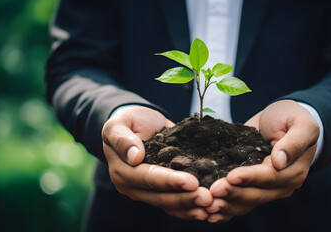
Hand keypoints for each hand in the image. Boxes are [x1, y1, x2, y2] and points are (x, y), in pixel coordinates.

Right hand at [102, 106, 212, 220]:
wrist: (139, 123)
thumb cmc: (128, 121)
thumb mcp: (119, 123)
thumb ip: (122, 138)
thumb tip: (134, 156)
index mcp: (122, 171)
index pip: (147, 178)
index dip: (169, 181)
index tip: (191, 182)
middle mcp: (133, 186)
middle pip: (160, 197)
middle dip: (185, 198)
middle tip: (208, 198)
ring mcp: (147, 192)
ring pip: (169, 205)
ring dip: (190, 206)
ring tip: (211, 206)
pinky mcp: (160, 191)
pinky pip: (174, 205)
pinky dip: (190, 208)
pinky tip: (208, 210)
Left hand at [205, 100, 318, 222]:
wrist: (280, 120)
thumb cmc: (291, 118)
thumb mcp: (301, 124)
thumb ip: (294, 142)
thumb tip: (279, 161)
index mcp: (293, 171)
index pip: (269, 177)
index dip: (250, 178)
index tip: (231, 176)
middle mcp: (280, 185)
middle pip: (256, 194)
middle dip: (234, 193)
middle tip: (213, 191)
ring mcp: (265, 189)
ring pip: (246, 203)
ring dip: (227, 205)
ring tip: (208, 204)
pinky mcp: (251, 187)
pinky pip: (239, 203)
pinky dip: (225, 209)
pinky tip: (209, 212)